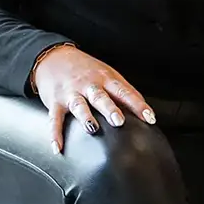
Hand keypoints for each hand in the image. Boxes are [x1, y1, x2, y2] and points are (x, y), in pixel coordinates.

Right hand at [30, 45, 156, 153]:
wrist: (53, 56)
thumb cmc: (85, 68)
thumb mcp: (107, 74)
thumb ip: (124, 91)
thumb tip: (143, 108)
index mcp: (105, 79)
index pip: (124, 92)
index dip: (138, 105)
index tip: (149, 118)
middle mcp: (89, 85)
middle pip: (100, 97)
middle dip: (110, 109)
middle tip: (119, 121)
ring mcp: (71, 93)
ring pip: (78, 105)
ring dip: (85, 117)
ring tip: (92, 128)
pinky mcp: (55, 101)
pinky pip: (54, 119)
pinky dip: (55, 134)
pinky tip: (58, 147)